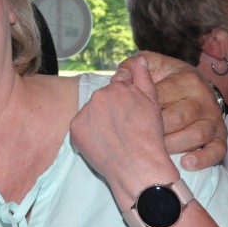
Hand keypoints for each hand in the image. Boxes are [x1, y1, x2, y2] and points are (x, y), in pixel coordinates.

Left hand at [70, 56, 178, 209]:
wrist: (138, 166)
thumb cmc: (149, 136)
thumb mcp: (152, 103)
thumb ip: (143, 78)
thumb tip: (138, 60)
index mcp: (116, 87)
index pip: (116, 85)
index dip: (123, 100)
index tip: (127, 113)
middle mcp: (98, 96)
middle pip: (102, 99)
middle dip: (110, 110)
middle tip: (122, 129)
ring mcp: (85, 112)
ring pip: (90, 114)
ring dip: (98, 122)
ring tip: (112, 138)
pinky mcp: (75, 129)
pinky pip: (80, 129)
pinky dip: (88, 136)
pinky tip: (101, 145)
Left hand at [118, 51, 226, 170]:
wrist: (195, 85)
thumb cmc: (165, 77)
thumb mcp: (152, 65)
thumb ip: (133, 65)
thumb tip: (120, 76)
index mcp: (186, 79)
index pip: (161, 95)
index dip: (142, 107)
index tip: (126, 117)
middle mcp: (203, 98)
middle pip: (179, 117)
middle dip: (156, 130)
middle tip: (137, 140)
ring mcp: (213, 118)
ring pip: (197, 134)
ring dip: (174, 145)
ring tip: (156, 153)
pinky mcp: (221, 136)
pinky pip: (218, 150)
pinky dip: (203, 159)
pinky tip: (186, 164)